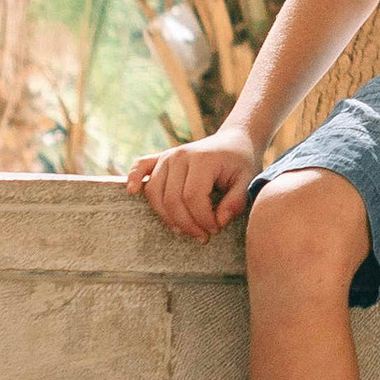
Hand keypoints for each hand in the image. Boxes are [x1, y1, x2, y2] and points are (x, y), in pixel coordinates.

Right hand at [126, 125, 257, 240]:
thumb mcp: (247, 181)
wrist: (234, 141)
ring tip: (184, 231)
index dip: (202, 220)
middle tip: (203, 237)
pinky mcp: (160, 158)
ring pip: (155, 192)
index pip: (193, 198)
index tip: (215, 230)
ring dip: (166, 216)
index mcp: (202, 160)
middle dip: (186, 224)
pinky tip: (131, 192)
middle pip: (172, 199)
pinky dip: (133, 178)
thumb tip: (219, 221)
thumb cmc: (241, 164)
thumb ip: (236, 202)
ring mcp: (167, 156)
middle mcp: (180, 156)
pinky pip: (140, 167)